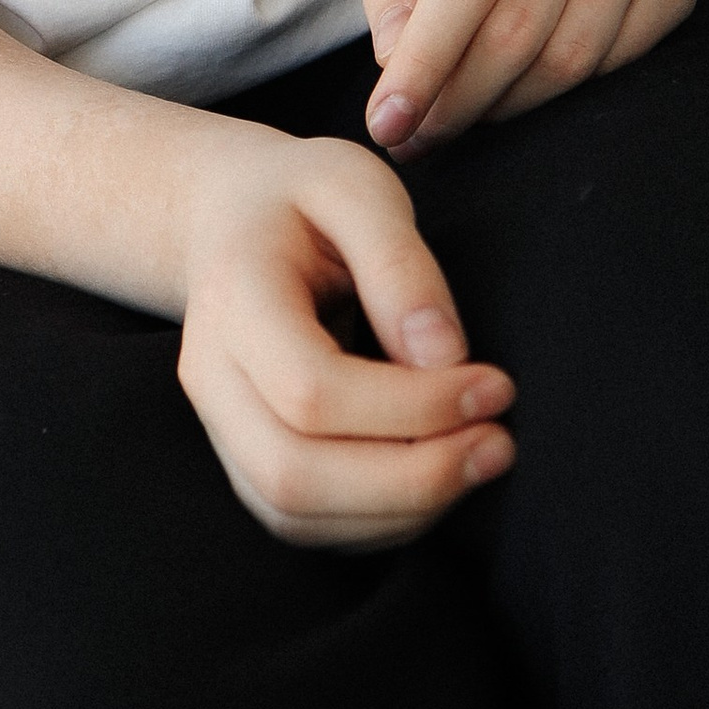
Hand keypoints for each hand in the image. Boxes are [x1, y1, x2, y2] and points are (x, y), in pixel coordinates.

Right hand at [173, 124, 515, 545]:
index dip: (411, 406)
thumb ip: (399, 263)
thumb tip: (443, 357)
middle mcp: (210, 378)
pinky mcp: (245, 461)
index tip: (495, 386)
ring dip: (401, 508)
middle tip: (499, 446)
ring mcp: (221, 430)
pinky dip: (378, 520)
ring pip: (295, 515)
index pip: (312, 390)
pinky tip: (437, 476)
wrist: (230, 219)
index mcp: (232, 300)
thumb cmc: (301, 196)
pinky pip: (303, 523)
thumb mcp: (356, 185)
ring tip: (479, 459)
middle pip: (294, 474)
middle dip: (410, 479)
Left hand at [360, 0, 698, 150]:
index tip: (386, 127)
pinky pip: (615, 66)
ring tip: (477, 106)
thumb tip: (394, 54)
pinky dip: (567, 93)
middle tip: (424, 136)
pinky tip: (536, 79)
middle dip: (458, 103)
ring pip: (566, 61)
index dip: (422, 65)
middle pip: (514, 34)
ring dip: (508, 106)